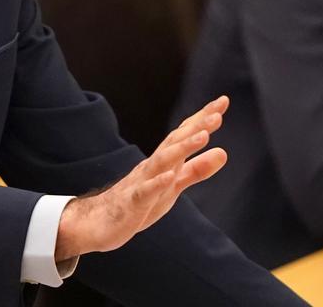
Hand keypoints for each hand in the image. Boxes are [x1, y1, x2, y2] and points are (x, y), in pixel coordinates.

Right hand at [55, 96, 229, 260]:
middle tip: (218, 113)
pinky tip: (170, 176)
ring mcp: (140, 183)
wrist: (98, 222)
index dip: (203, 119)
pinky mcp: (132, 204)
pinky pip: (144, 192)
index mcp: (164, 162)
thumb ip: (196, 170)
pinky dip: (157, 183)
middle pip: (175, 142)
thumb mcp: (173, 186)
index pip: (184, 135)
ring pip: (162, 162)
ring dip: (182, 148)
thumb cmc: (139, 201)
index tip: (223, 101)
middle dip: (196, 127)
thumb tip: (223, 152)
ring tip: (203, 136)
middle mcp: (152, 166)